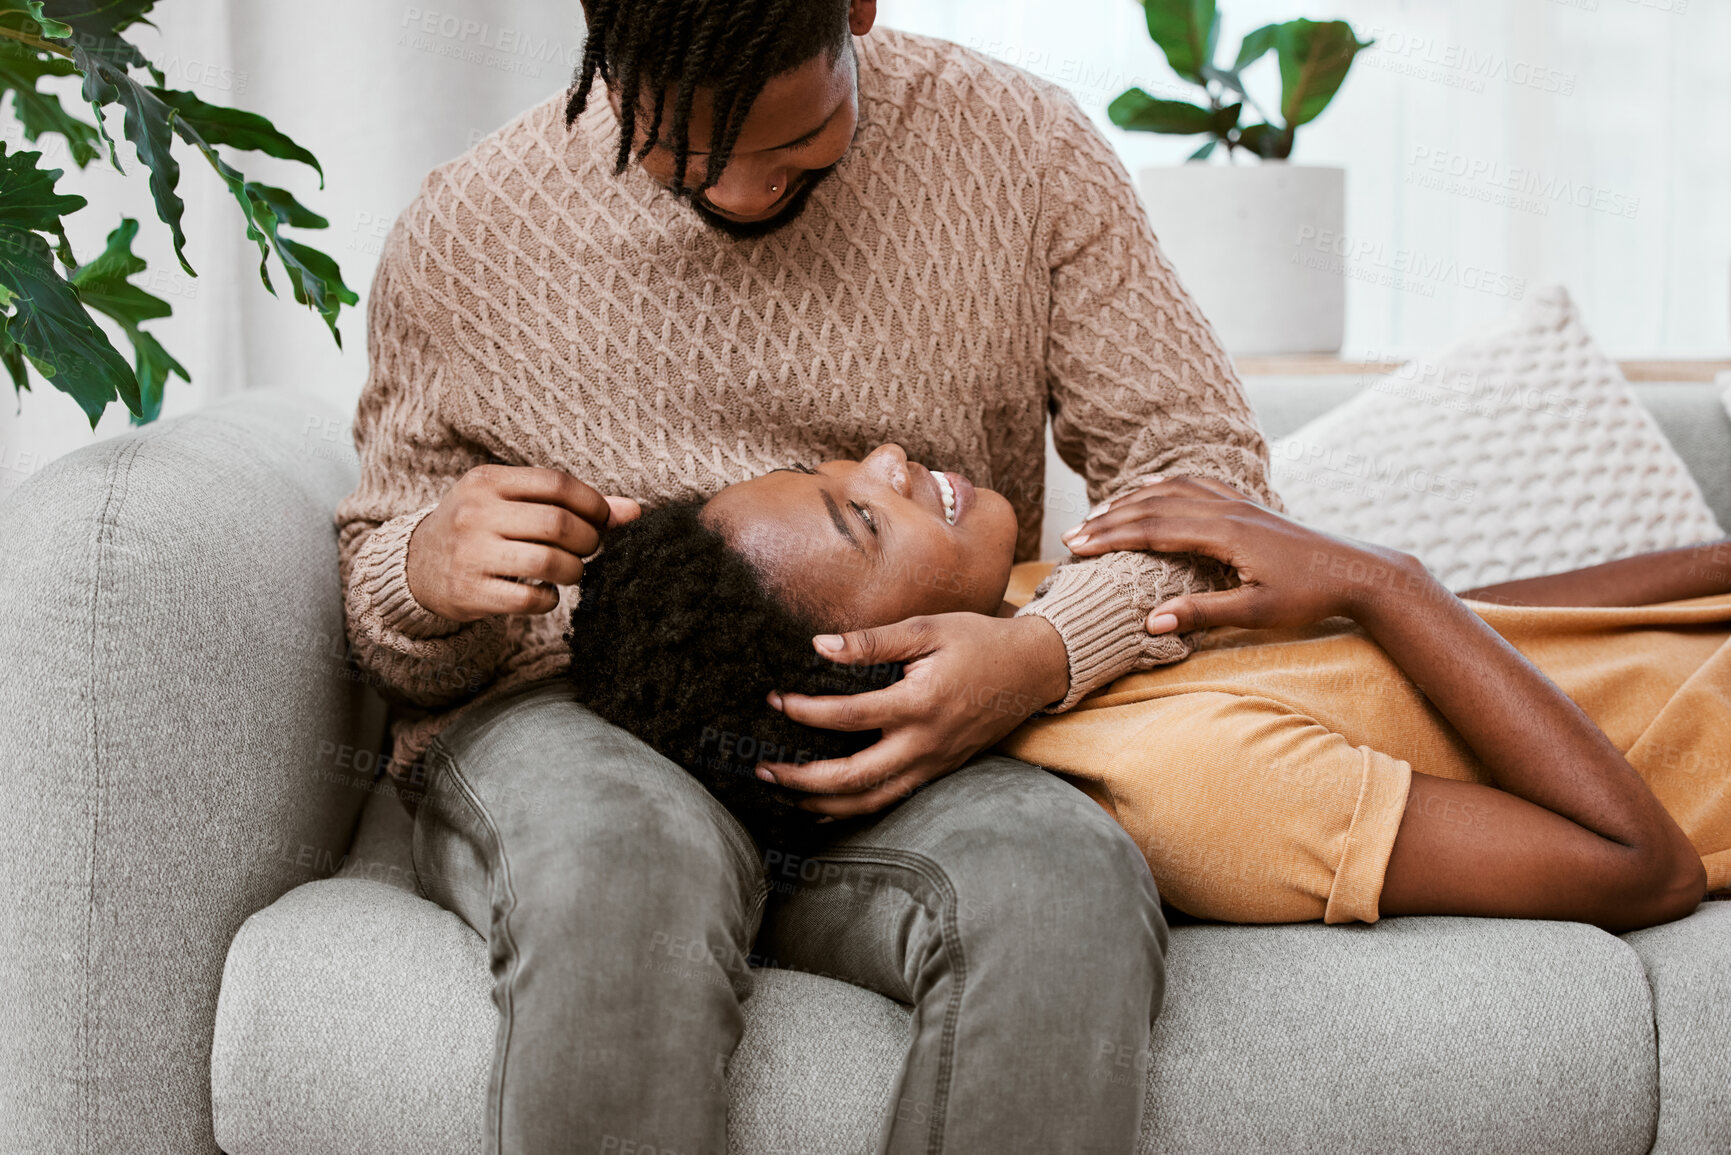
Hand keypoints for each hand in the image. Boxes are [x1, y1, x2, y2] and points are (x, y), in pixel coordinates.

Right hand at [405, 464, 640, 620]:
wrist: (417, 565)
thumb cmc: (480, 527)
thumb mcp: (510, 502)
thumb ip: (569, 503)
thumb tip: (634, 511)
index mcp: (486, 481)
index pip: (556, 483)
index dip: (592, 503)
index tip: (601, 519)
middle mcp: (475, 514)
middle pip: (558, 524)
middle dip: (588, 540)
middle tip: (588, 548)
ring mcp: (471, 554)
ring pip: (548, 562)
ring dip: (575, 571)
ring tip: (572, 571)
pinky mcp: (470, 592)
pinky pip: (529, 600)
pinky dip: (550, 599)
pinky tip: (546, 593)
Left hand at [755, 613, 1069, 817]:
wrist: (1032, 670)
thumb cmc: (978, 642)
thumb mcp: (927, 629)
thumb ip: (873, 641)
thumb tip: (819, 646)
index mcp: (920, 704)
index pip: (849, 716)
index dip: (806, 712)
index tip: (775, 701)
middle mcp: (925, 744)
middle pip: (853, 778)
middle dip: (802, 779)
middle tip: (763, 769)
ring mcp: (933, 764)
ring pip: (871, 801)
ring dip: (823, 804)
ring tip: (784, 795)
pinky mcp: (938, 772)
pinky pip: (890, 799)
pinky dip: (854, 808)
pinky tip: (824, 807)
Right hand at [1061, 475, 1425, 633]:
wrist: (1358, 571)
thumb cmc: (1310, 596)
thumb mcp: (1256, 613)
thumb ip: (1201, 614)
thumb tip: (1149, 621)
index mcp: (1225, 532)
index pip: (1153, 528)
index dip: (1111, 537)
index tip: (1076, 547)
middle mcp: (1227, 509)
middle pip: (1154, 505)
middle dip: (1109, 520)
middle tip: (1071, 536)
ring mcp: (1238, 502)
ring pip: (1172, 490)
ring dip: (1131, 500)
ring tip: (1098, 514)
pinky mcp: (1247, 505)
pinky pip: (1195, 484)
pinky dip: (1163, 485)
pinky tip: (1150, 490)